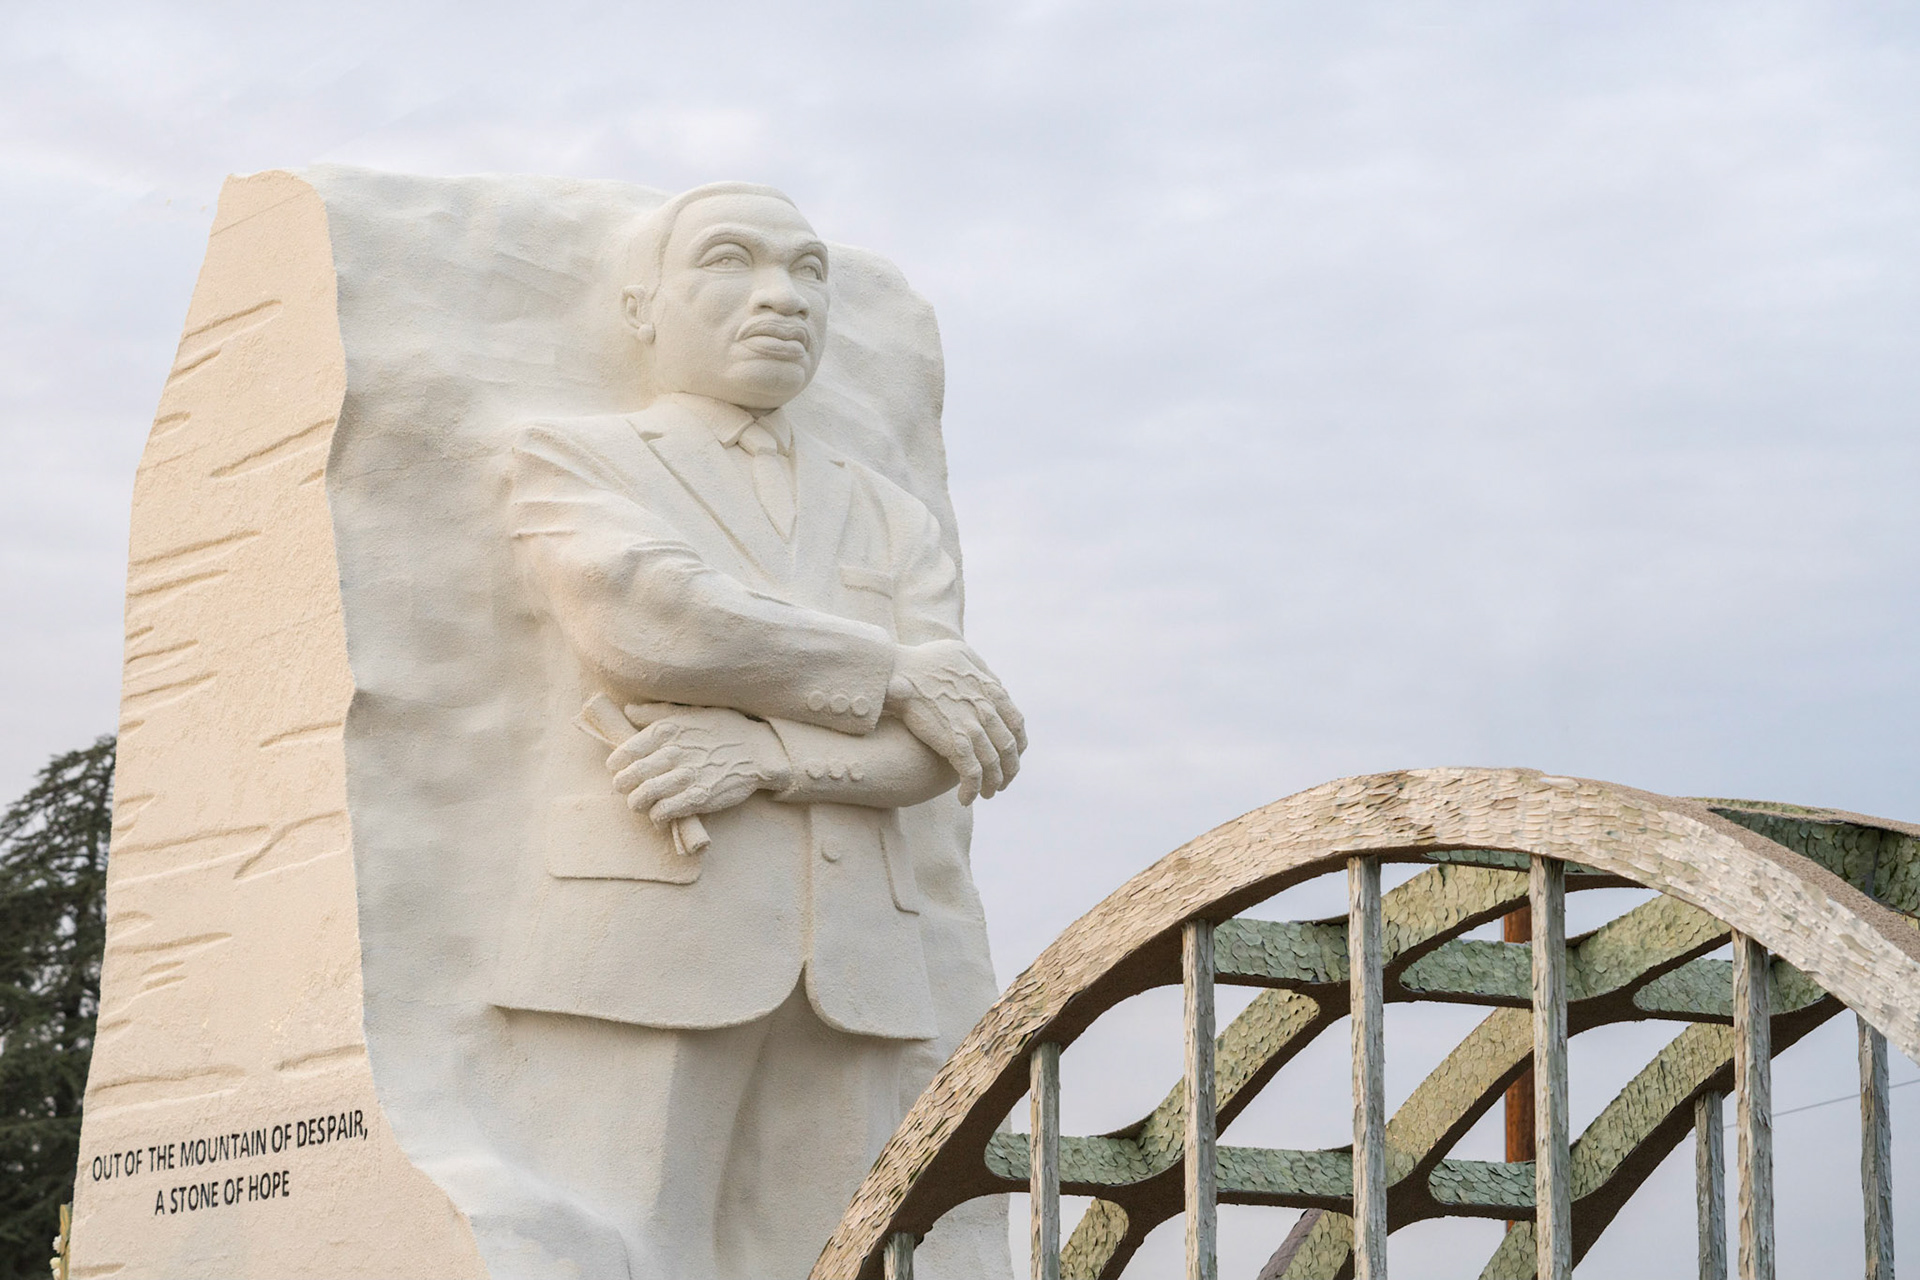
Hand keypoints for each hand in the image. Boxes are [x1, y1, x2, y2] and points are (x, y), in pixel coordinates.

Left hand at [606, 704, 792, 825]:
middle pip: (629, 777)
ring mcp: (685, 776)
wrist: (758, 751)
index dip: (616, 766)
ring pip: (642, 797)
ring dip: (636, 804)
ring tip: (641, 804)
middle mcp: (672, 753)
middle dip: (622, 787)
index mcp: (666, 731)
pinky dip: (656, 816)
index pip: (624, 753)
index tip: (619, 770)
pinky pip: (664, 812)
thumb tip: (628, 709)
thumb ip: (656, 712)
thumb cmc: (723, 729)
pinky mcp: (698, 797)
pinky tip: (660, 813)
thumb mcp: (690, 712)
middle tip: (628, 790)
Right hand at [885, 639, 1026, 803]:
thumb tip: (991, 680)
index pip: (1016, 723)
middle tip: (1002, 783)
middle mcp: (987, 709)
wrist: (899, 670)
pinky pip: (972, 773)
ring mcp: (972, 725)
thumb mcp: (960, 654)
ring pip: (994, 764)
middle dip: (1009, 770)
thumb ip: (979, 669)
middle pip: (1008, 748)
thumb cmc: (923, 660)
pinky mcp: (955, 741)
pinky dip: (972, 789)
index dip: (1017, 745)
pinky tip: (965, 798)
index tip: (1013, 756)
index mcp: (991, 690)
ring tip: (987, 795)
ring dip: (993, 784)